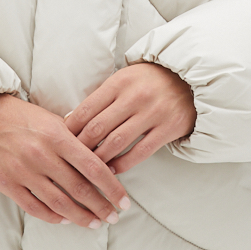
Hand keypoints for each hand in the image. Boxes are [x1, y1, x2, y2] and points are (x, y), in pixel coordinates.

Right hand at [0, 93, 129, 228]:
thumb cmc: (14, 114)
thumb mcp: (46, 117)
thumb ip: (69, 136)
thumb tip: (96, 154)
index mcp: (57, 135)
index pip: (94, 167)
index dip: (112, 187)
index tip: (124, 200)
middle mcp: (42, 155)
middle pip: (80, 189)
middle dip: (101, 206)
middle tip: (113, 216)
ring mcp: (23, 171)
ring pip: (60, 203)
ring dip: (81, 216)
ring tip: (94, 223)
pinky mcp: (6, 183)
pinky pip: (35, 207)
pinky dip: (53, 216)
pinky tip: (65, 219)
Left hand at [63, 63, 195, 173]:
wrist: (189, 80)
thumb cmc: (148, 81)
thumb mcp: (124, 79)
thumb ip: (101, 98)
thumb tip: (71, 121)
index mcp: (120, 82)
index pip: (87, 109)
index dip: (70, 129)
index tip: (60, 142)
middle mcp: (135, 97)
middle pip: (98, 128)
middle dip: (80, 147)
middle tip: (69, 160)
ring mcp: (153, 113)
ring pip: (117, 142)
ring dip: (99, 158)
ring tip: (88, 168)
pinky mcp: (168, 129)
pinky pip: (140, 152)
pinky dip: (122, 164)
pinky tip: (111, 170)